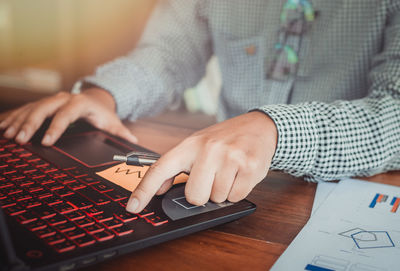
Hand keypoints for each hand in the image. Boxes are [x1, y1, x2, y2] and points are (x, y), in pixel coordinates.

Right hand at [0, 89, 136, 144]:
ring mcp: (51, 100)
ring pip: (31, 108)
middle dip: (30, 124)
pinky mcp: (43, 103)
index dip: (56, 127)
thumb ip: (122, 132)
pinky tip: (3, 128)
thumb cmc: (103, 114)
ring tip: (8, 136)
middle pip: (44, 109)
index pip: (66, 114)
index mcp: (80, 103)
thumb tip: (135, 142)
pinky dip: (13, 118)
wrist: (96, 98)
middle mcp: (63, 98)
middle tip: (20, 140)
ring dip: (18, 121)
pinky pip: (25, 109)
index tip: (47, 142)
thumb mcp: (113, 122)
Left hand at [126, 111, 276, 212]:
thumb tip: (159, 189)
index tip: (133, 206)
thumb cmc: (225, 138)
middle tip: (212, 177)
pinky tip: (240, 174)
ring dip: (222, 190)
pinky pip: (236, 197)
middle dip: (203, 193)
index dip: (144, 190)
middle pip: (194, 196)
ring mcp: (230, 158)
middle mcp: (208, 149)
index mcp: (190, 145)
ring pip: (216, 198)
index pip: (161, 169)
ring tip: (229, 171)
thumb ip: (177, 166)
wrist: (259, 126)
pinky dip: (237, 191)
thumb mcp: (198, 145)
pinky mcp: (250, 167)